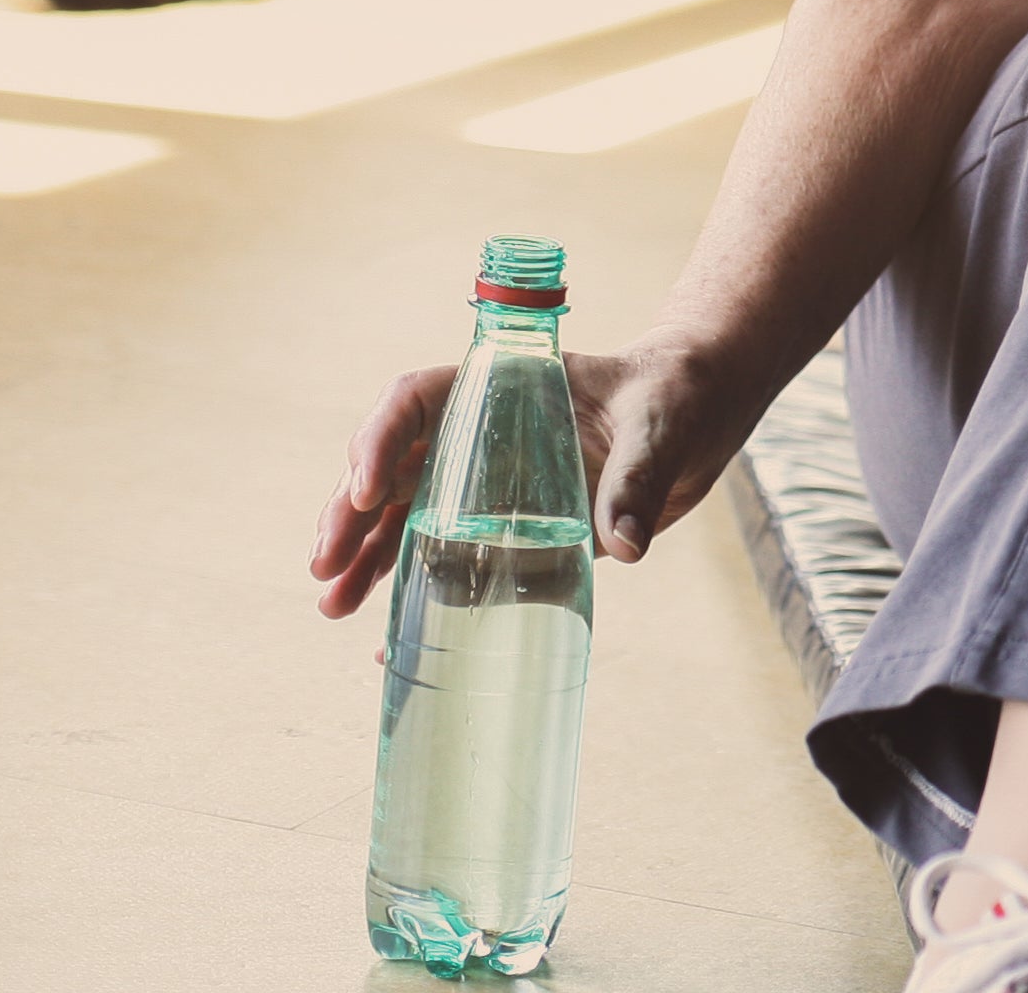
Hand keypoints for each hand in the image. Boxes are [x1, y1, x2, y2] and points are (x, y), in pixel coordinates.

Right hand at [306, 330, 756, 615]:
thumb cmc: (676, 395)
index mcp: (501, 387)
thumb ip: (640, 477)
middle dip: (350, 512)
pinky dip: (416, 595)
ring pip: (406, 517)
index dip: (380, 439)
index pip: (416, 399)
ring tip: (333, 605)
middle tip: (325, 564)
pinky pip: (449, 560)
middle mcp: (482, 434)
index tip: (365, 488)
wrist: (702, 414)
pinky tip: (389, 641)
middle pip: (394, 466)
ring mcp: (492, 484)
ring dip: (365, 559)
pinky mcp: (513, 528)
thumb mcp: (660, 425)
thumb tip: (624, 546)